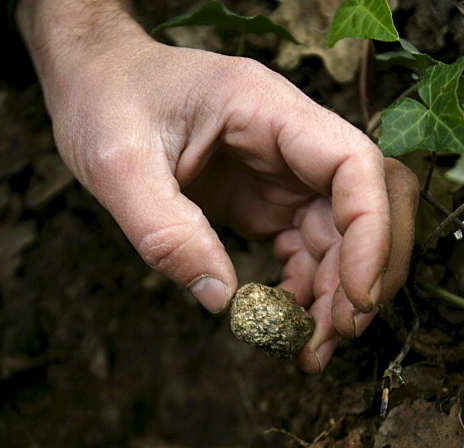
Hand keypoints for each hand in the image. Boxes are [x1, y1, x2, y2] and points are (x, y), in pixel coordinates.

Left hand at [18, 1, 417, 371]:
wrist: (93, 79)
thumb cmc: (105, 100)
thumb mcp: (117, 164)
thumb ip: (165, 232)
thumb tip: (221, 301)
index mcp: (265, 109)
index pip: (353, 164)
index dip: (371, 231)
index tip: (357, 295)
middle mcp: (289, 139)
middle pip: (368, 203)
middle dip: (366, 270)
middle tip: (338, 334)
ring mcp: (281, 172)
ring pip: (341, 236)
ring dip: (337, 294)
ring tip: (311, 351)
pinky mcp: (264, 201)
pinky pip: (306, 249)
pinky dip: (306, 290)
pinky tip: (285, 325)